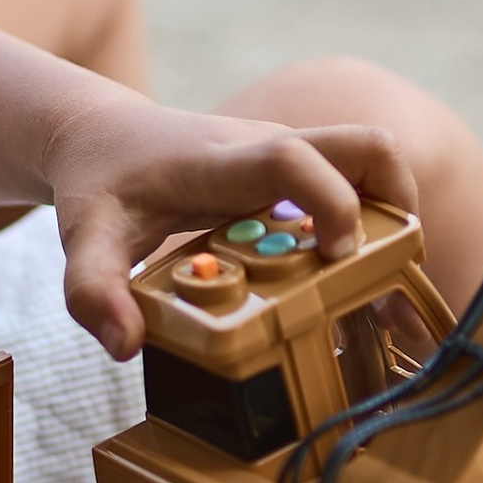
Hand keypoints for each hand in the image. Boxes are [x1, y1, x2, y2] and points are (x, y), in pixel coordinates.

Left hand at [46, 99, 417, 358]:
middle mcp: (270, 149)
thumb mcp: (84, 238)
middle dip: (398, 211)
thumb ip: (92, 291)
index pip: (291, 159)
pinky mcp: (300, 175)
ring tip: (390, 303)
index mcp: (223, 162)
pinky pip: (359, 190)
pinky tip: (365, 297)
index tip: (336, 257)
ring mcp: (292, 158)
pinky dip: (375, 236)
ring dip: (395, 228)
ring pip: (375, 168)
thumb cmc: (101, 184)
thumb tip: (127, 346)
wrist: (104, 136)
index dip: (330, 202)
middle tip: (388, 284)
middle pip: (368, 149)